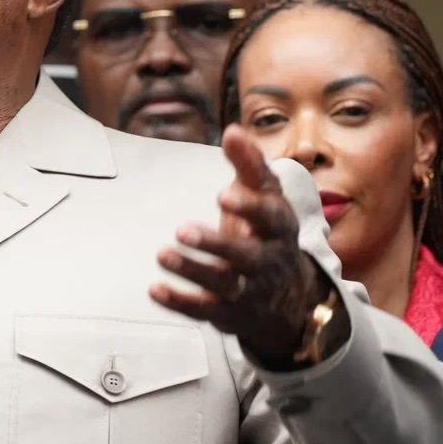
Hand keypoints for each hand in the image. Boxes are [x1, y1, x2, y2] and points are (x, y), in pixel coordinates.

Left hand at [149, 125, 323, 363]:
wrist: (288, 298)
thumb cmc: (266, 232)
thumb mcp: (266, 197)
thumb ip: (250, 164)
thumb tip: (232, 130)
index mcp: (279, 228)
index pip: (270, 218)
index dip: (249, 207)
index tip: (222, 194)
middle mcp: (267, 262)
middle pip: (247, 256)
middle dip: (216, 245)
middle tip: (182, 230)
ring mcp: (249, 291)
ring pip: (224, 285)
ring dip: (192, 271)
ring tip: (162, 254)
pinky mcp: (228, 313)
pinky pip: (204, 312)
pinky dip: (180, 303)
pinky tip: (154, 290)